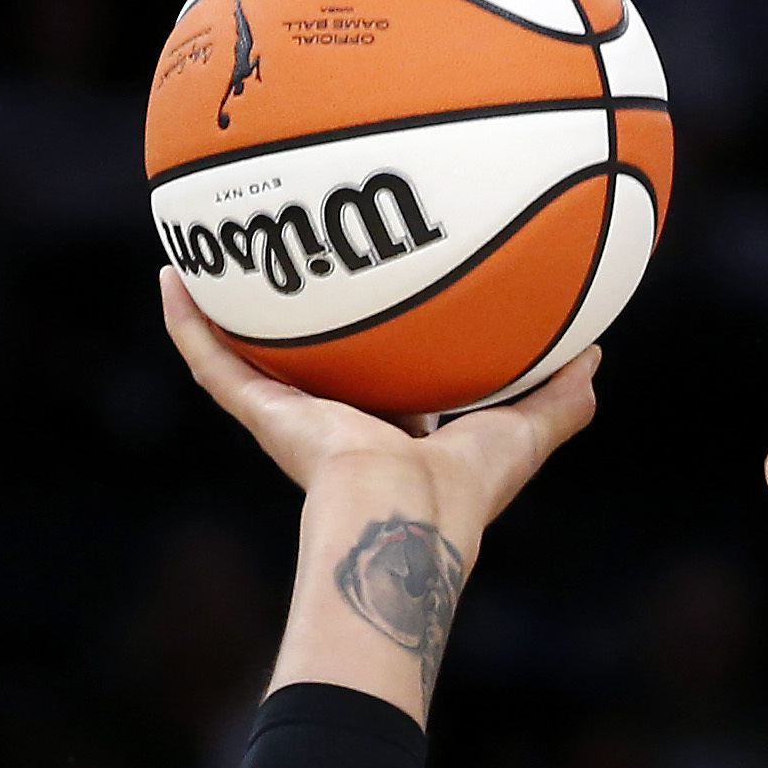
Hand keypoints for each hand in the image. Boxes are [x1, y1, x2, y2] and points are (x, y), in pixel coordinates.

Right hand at [157, 270, 596, 563]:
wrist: (405, 514)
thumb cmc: (466, 489)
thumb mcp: (525, 431)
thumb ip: (559, 398)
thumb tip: (596, 355)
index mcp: (396, 431)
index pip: (387, 379)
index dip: (388, 341)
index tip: (387, 299)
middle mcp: (342, 423)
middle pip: (315, 362)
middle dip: (304, 318)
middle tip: (294, 253)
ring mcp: (296, 419)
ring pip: (251, 356)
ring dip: (228, 309)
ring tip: (208, 252)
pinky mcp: (263, 415)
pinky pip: (214, 361)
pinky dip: (189, 321)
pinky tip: (172, 273)